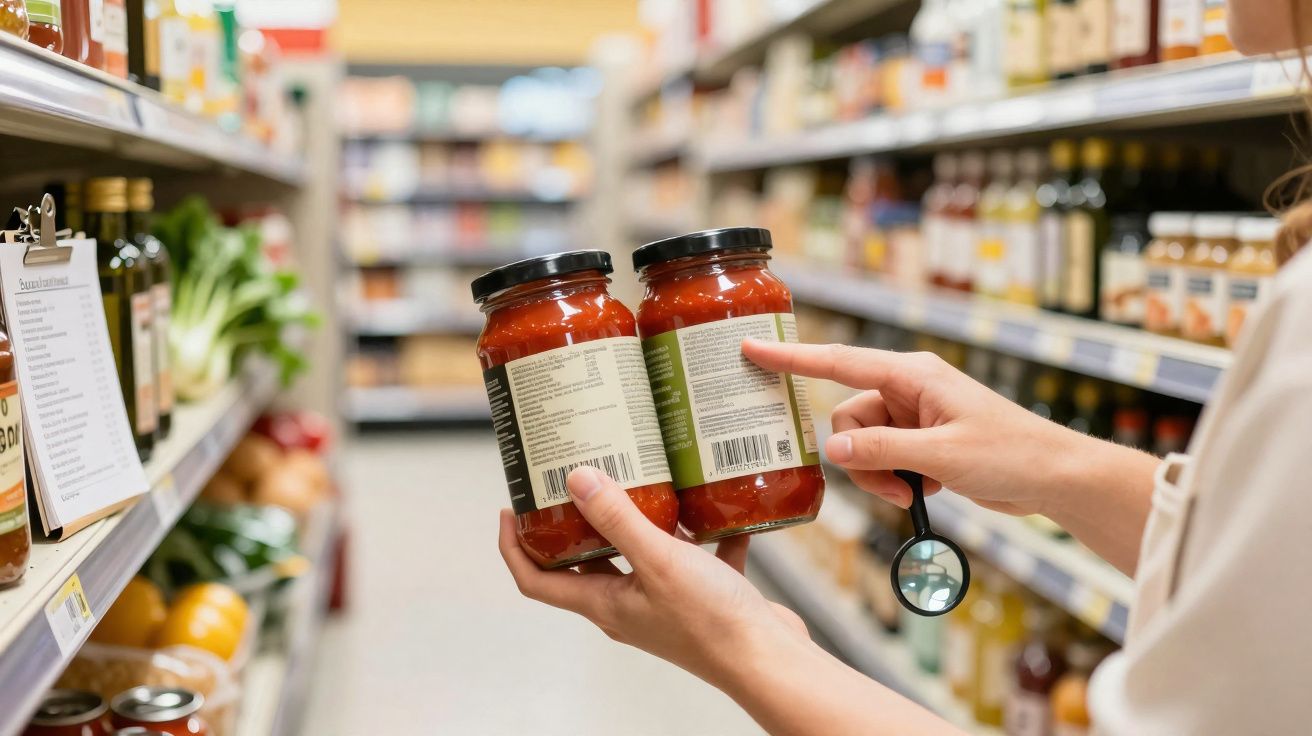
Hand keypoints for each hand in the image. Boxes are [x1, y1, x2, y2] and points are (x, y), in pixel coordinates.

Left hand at [498, 466, 806, 686]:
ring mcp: (667, 602)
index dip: (514, 546)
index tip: (510, 508)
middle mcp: (629, 606)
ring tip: (644, 476)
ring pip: (642, 553)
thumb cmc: (712, 622)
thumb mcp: (658, 560)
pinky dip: (703, 532)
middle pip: (587, 560)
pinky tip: (716, 503)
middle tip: (577, 477)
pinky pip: (697, 557)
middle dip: (578, 520)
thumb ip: (617, 519)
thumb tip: (576, 480)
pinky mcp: (705, 597)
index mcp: (605, 604)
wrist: (771, 661)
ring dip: (641, 519)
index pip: (537, 579)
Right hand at [743, 339, 1093, 517]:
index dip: (791, 358)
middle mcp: (907, 389)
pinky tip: (925, 491)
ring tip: (913, 492)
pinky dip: (893, 480)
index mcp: (912, 375)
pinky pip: (880, 458)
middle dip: (860, 458)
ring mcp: (912, 415)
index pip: (839, 362)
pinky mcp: (919, 440)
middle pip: (847, 418)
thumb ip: (883, 449)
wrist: (1053, 477)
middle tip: (894, 486)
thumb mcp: (942, 454)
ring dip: (878, 475)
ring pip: (860, 444)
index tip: (751, 349)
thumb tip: (833, 447)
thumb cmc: (1011, 453)